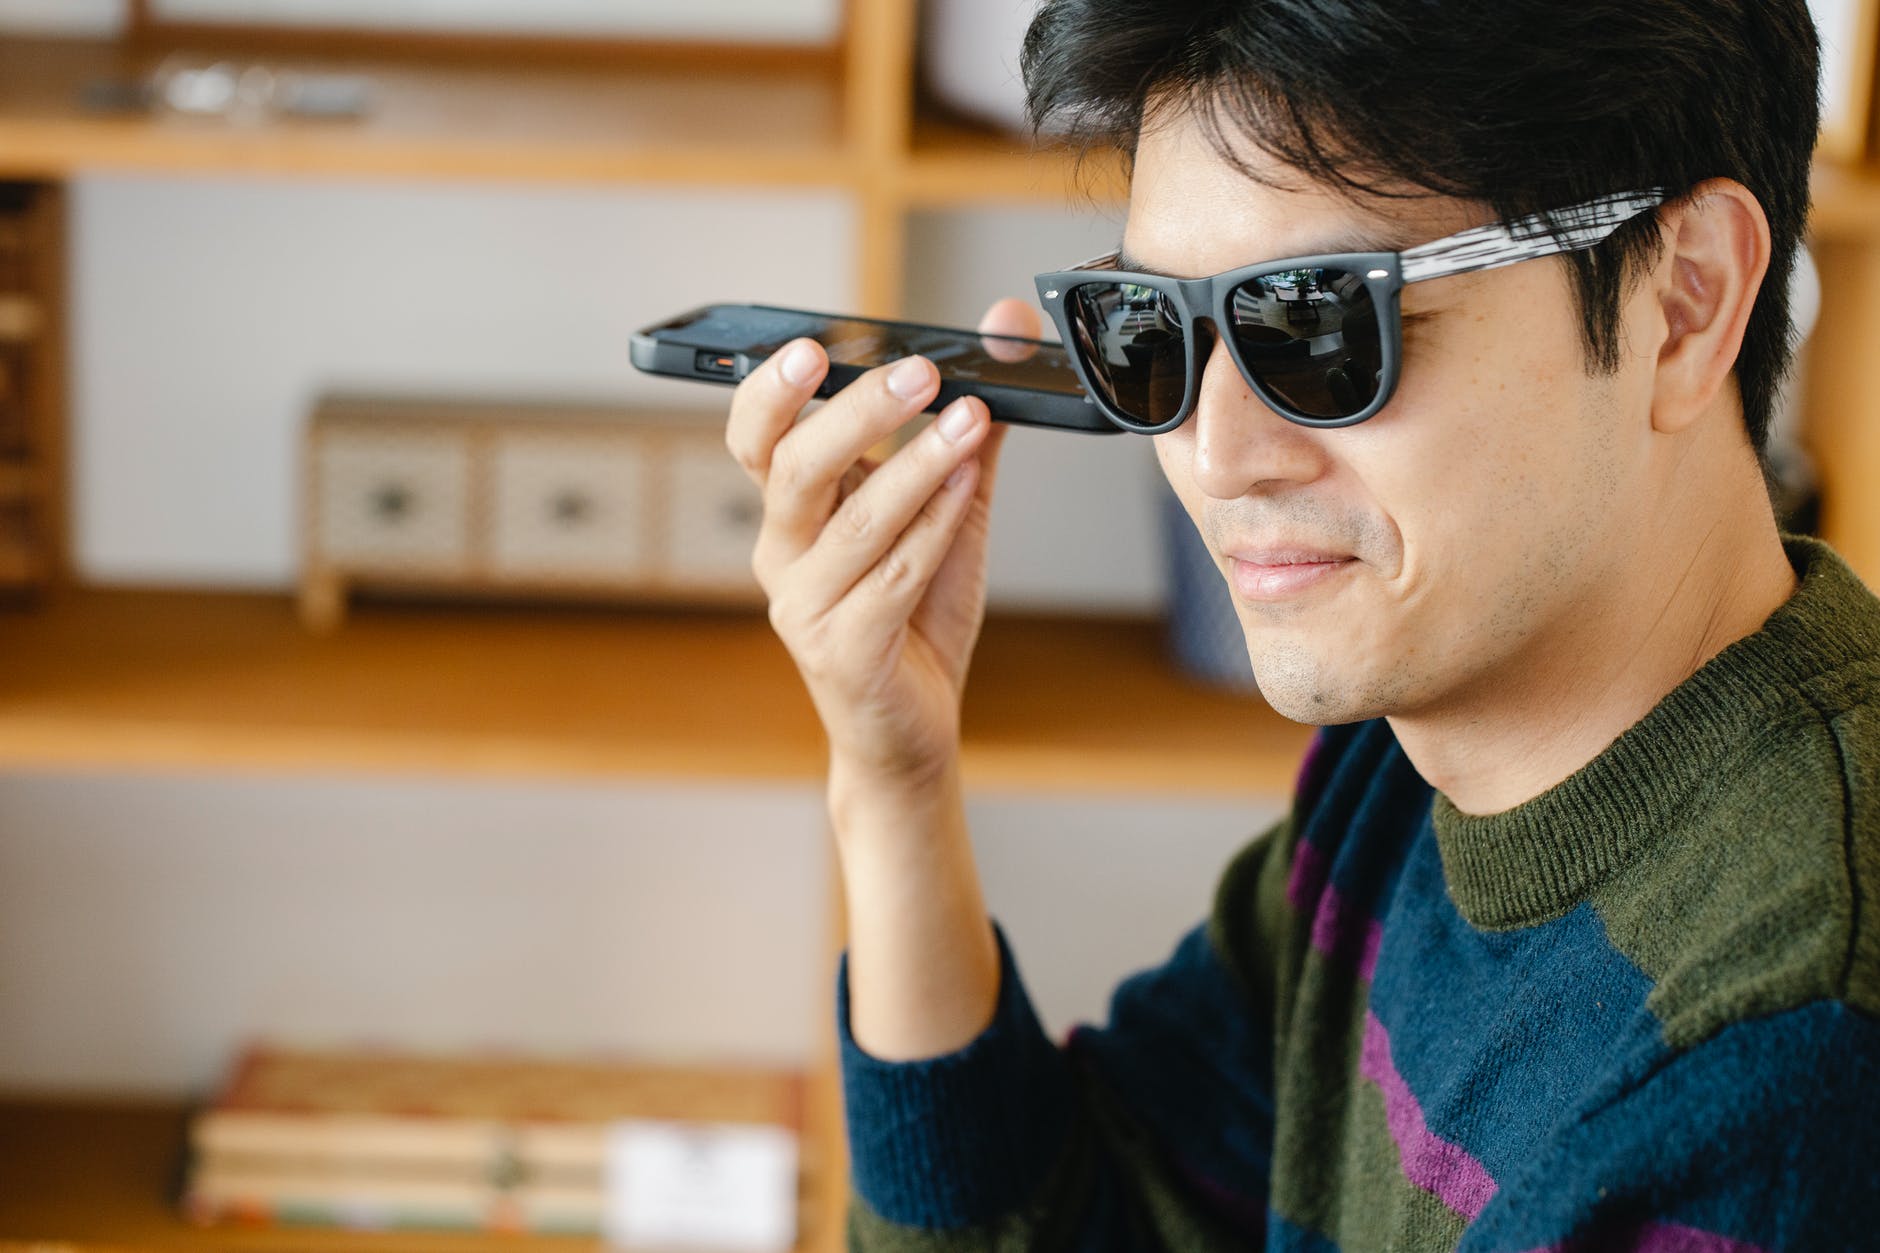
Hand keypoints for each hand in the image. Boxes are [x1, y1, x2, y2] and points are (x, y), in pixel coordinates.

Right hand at [726, 299, 1039, 797]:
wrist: (912, 729)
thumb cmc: (917, 616)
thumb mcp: (946, 508)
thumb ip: (968, 425)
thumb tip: (1003, 330)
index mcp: (790, 512)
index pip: (756, 438)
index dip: (772, 391)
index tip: (811, 345)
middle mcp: (782, 554)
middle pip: (796, 468)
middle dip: (857, 412)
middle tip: (918, 372)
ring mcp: (805, 607)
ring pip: (854, 522)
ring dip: (915, 464)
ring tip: (969, 421)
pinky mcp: (842, 652)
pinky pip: (891, 579)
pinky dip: (931, 528)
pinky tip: (963, 489)